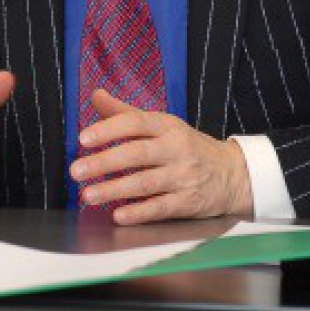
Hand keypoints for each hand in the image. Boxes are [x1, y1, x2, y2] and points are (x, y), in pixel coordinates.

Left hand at [70, 89, 252, 224]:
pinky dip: (139, 212)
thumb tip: (96, 95)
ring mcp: (183, 176)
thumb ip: (126, 112)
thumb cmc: (189, 147)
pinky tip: (119, 215)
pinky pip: (161, 207)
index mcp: (168, 126)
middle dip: (104, 162)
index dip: (108, 129)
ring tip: (88, 195)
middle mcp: (176, 149)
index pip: (135, 122)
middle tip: (76, 170)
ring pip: (145, 183)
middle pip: (137, 154)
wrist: (232, 174)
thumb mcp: (163, 125)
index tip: (83, 138)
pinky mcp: (188, 202)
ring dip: (114, 190)